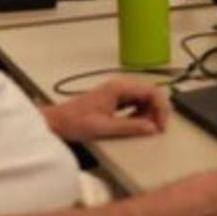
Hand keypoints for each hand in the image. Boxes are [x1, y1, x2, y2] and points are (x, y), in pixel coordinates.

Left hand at [43, 78, 169, 141]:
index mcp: (119, 88)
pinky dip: (140, 113)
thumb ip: (130, 127)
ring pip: (144, 98)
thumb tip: (152, 128)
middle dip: (157, 111)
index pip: (151, 92)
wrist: (55, 123)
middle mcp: (120, 86)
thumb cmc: (74, 122)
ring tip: (145, 128)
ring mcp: (116, 92)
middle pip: (150, 93)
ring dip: (149, 113)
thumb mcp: (104, 127)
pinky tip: (135, 124)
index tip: (161, 125)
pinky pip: (135, 103)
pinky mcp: (113, 99)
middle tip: (157, 128)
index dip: (161, 108)